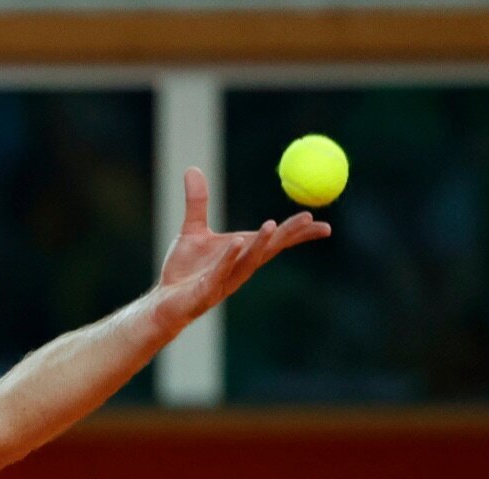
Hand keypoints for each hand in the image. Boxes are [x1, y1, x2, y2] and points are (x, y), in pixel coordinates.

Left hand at [151, 167, 330, 336]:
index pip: (275, 241)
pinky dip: (229, 257)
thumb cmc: (184, 269)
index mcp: (242, 252)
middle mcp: (240, 267)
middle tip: (309, 219)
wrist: (165, 300)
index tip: (323, 224)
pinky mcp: (206, 290)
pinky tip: (235, 243)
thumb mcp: (193, 230)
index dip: (298, 233)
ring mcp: (225, 280)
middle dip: (289, 234)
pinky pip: (220, 272)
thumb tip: (193, 169)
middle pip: (269, 249)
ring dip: (261, 243)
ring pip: (249, 261)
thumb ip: (197, 202)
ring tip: (271, 224)